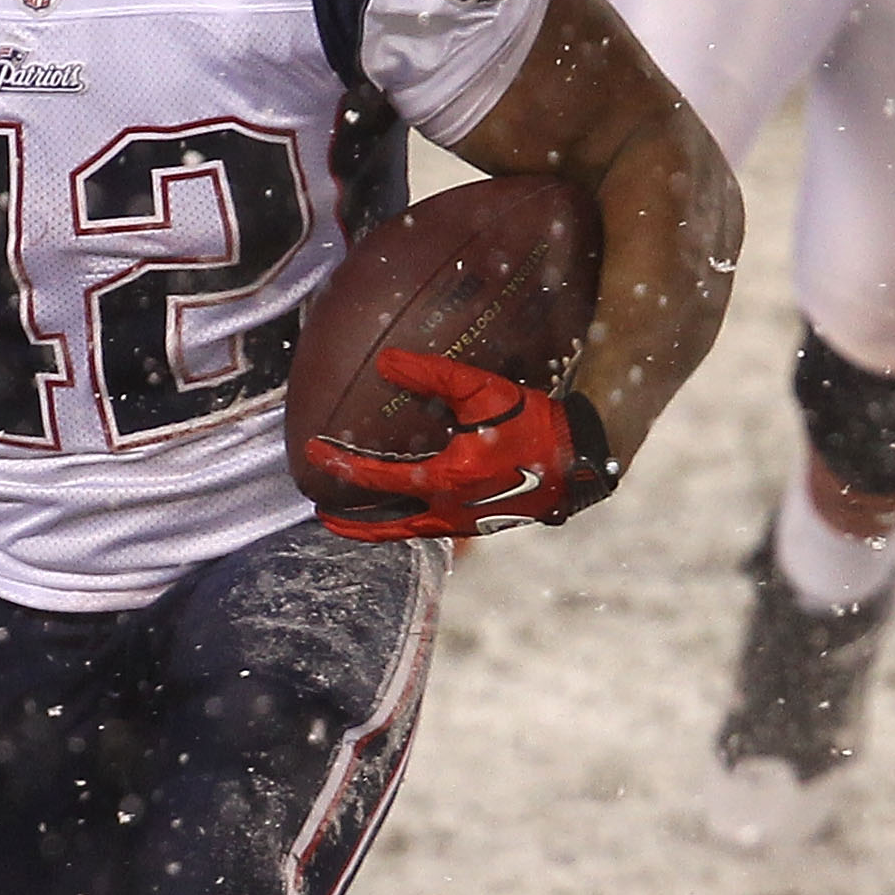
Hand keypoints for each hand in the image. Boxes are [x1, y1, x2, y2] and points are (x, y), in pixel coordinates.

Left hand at [307, 351, 620, 540]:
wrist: (583, 458)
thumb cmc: (534, 422)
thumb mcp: (482, 391)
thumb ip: (432, 377)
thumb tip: (386, 362)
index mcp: (446, 479)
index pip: (377, 478)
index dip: (340, 465)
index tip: (311, 453)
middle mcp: (451, 511)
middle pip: (388, 525)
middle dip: (353, 523)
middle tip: (323, 515)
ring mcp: (468, 524)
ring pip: (411, 532)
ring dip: (380, 528)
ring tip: (358, 522)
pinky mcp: (484, 525)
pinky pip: (436, 529)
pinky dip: (411, 524)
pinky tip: (408, 512)